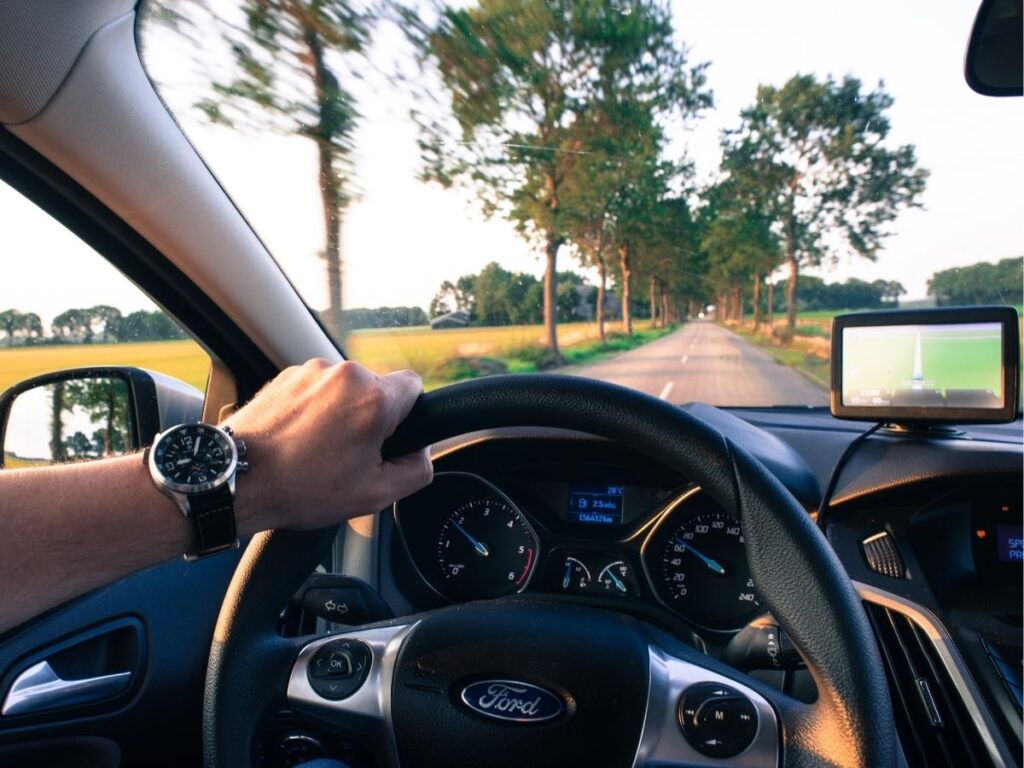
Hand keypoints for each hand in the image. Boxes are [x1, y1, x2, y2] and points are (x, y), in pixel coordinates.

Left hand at [223, 359, 431, 534]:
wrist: (237, 479)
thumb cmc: (301, 488)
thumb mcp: (375, 495)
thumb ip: (416, 470)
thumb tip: (422, 453)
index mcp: (373, 399)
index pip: (415, 386)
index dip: (408, 416)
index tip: (388, 439)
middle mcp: (345, 375)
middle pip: (378, 389)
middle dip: (371, 418)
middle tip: (350, 455)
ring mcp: (312, 371)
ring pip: (346, 390)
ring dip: (341, 414)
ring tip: (318, 450)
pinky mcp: (287, 375)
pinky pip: (318, 389)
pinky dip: (315, 410)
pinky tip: (299, 439)